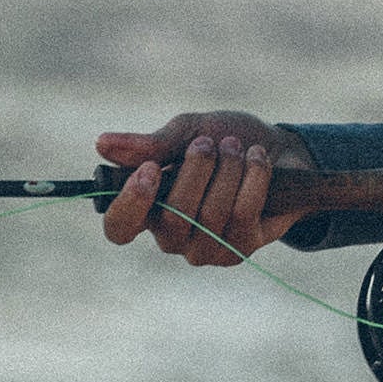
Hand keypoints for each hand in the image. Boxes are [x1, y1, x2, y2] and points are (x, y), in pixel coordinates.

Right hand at [95, 113, 316, 266]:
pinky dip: (252, 178)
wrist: (280, 150)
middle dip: (195, 171)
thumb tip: (101, 144)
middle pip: (171, 218)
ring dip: (227, 170)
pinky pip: (242, 215)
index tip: (150, 169)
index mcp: (147, 208)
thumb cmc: (224, 141)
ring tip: (236, 147)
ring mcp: (205, 248)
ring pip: (210, 216)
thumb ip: (150, 144)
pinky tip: (257, 159)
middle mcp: (171, 236)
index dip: (129, 204)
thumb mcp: (188, 132)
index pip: (119, 227)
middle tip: (209, 142)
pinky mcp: (240, 249)